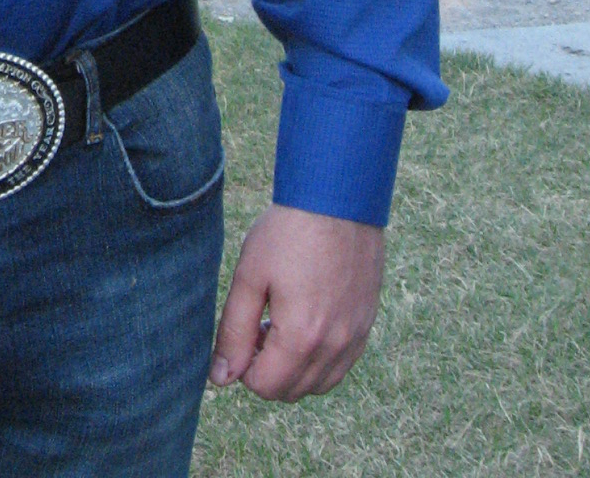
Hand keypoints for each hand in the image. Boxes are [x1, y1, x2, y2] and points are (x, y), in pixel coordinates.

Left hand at [209, 204, 384, 401]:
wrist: (338, 199)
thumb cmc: (289, 232)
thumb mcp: (250, 276)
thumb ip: (234, 331)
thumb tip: (221, 377)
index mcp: (302, 338)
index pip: (265, 387)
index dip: (244, 365)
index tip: (244, 330)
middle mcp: (335, 347)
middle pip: (292, 391)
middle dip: (268, 368)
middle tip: (259, 324)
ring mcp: (356, 338)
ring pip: (319, 384)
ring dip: (294, 367)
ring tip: (281, 321)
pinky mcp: (367, 325)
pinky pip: (341, 365)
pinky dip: (320, 358)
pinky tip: (307, 319)